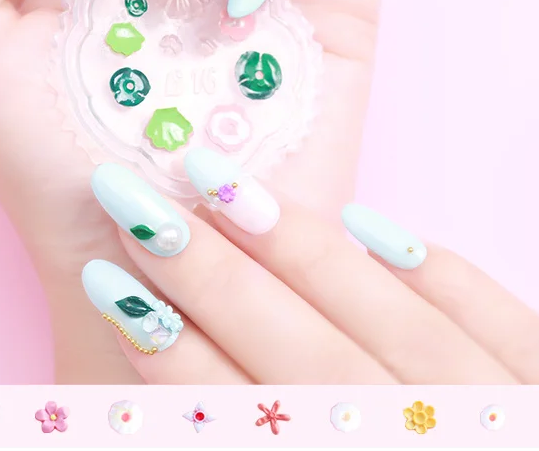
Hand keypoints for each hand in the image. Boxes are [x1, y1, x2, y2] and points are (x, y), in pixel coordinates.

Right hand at [86, 166, 538, 384]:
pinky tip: (370, 221)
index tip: (112, 285)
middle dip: (215, 281)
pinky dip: (436, 269)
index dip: (178, 357)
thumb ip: (245, 434)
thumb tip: (171, 376)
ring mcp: (512, 421)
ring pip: (398, 322)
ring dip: (304, 250)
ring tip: (222, 184)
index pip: (257, 425)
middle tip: (139, 203)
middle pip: (313, 360)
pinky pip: (498, 316)